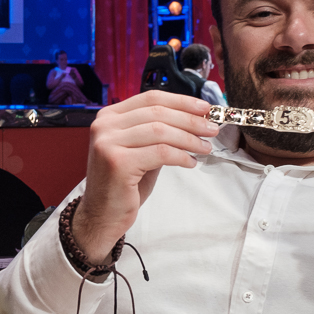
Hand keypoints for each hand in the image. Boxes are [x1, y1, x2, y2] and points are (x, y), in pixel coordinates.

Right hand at [73, 91, 216, 262]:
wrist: (102, 216)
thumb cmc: (123, 185)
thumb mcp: (140, 151)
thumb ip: (158, 133)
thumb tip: (193, 120)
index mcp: (109, 117)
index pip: (151, 98)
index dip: (181, 101)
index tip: (205, 108)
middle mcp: (105, 126)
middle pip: (158, 113)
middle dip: (190, 120)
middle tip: (211, 129)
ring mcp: (108, 143)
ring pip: (161, 131)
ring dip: (189, 139)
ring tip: (205, 147)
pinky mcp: (118, 162)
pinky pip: (160, 153)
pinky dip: (181, 156)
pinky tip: (190, 162)